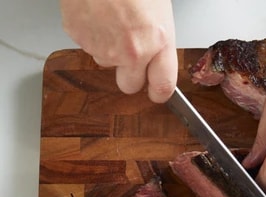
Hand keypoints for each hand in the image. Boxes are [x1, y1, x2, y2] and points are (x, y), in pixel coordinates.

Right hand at [60, 0, 176, 102]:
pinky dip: (92, 35)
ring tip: (112, 21)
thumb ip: (159, 44)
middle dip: (130, 77)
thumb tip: (157, 62)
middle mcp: (131, 52)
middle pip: (129, 86)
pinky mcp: (80, 38)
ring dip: (110, 51)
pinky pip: (88, 46)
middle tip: (131, 57)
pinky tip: (97, 15)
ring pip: (107, 64)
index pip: (162, 87)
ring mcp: (103, 48)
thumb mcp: (160, 13)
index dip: (159, 93)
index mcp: (157, 42)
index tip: (157, 93)